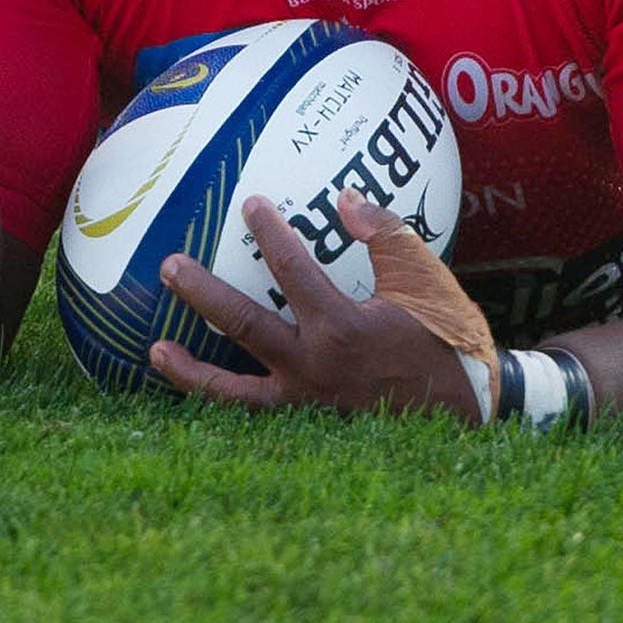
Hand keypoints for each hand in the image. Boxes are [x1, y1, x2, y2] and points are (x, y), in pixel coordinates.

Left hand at [149, 191, 490, 422]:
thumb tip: (344, 197)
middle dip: (201, 294)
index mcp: (341, 328)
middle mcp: (314, 368)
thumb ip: (383, 234)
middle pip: (242, 326)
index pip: (292, 272)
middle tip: (169, 266)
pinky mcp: (308, 425)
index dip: (269, 234)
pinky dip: (223, 403)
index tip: (250, 205)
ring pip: (234, 391)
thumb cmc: (448, 337)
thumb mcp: (424, 277)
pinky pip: (255, 414)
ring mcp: (306, 404)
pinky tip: (198, 387)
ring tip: (153, 350)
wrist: (469, 409)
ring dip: (190, 371)